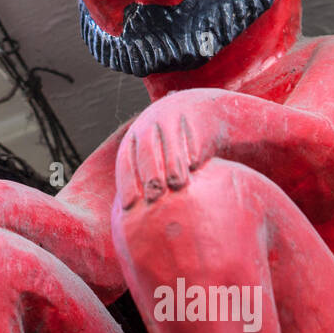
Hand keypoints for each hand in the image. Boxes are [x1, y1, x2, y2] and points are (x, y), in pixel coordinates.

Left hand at [115, 95, 213, 209]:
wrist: (207, 114)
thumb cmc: (177, 147)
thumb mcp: (158, 157)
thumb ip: (147, 180)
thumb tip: (135, 219)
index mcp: (136, 136)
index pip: (125, 159)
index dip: (126, 181)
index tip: (128, 204)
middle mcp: (151, 123)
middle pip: (146, 150)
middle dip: (149, 173)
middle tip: (153, 197)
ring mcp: (176, 118)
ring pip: (171, 144)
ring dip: (172, 164)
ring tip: (177, 185)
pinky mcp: (197, 119)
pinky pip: (194, 138)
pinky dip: (194, 152)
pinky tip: (196, 166)